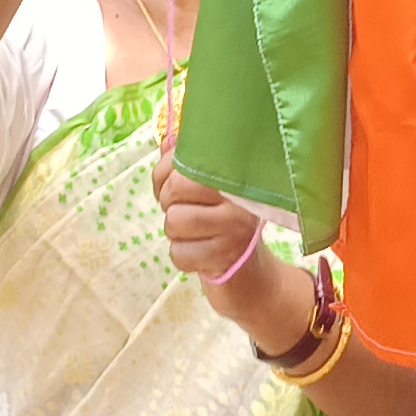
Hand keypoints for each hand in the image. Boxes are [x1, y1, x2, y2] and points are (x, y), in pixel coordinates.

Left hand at [154, 158, 307, 345]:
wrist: (249, 276)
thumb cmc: (221, 226)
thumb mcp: (207, 191)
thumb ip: (187, 164)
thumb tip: (169, 140)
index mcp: (235, 176)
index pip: (187, 160)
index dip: (166, 172)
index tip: (170, 183)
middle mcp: (240, 199)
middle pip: (176, 189)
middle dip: (168, 203)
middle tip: (182, 211)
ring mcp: (235, 230)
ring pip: (174, 221)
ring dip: (174, 233)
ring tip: (193, 234)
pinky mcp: (225, 259)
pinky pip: (179, 254)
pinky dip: (181, 256)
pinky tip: (198, 253)